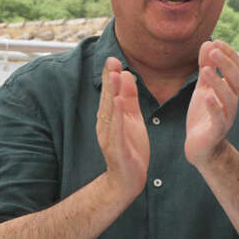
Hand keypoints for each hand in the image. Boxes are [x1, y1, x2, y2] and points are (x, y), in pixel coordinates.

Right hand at [96, 57, 148, 198]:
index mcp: (111, 116)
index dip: (110, 75)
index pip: (110, 92)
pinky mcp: (117, 148)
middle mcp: (106, 124)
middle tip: (111, 61)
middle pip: (107, 98)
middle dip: (109, 80)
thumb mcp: (132, 118)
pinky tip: (118, 103)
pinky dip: (117, 116)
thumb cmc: (131, 148)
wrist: (128, 179)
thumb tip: (125, 74)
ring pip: (110, 112)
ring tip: (114, 76)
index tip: (113, 58)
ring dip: (111, 93)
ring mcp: (110, 136)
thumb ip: (129, 97)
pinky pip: (116, 130)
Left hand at [184, 40, 238, 166]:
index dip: (230, 55)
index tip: (217, 42)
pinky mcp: (217, 131)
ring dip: (218, 83)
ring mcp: (226, 117)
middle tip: (214, 51)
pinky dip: (214, 108)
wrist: (199, 146)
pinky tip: (206, 97)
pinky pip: (219, 119)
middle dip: (226, 64)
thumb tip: (209, 42)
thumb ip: (207, 67)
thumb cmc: (203, 114)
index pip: (237, 69)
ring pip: (230, 98)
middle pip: (237, 81)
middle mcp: (232, 102)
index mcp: (230, 90)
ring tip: (204, 70)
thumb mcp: (203, 87)